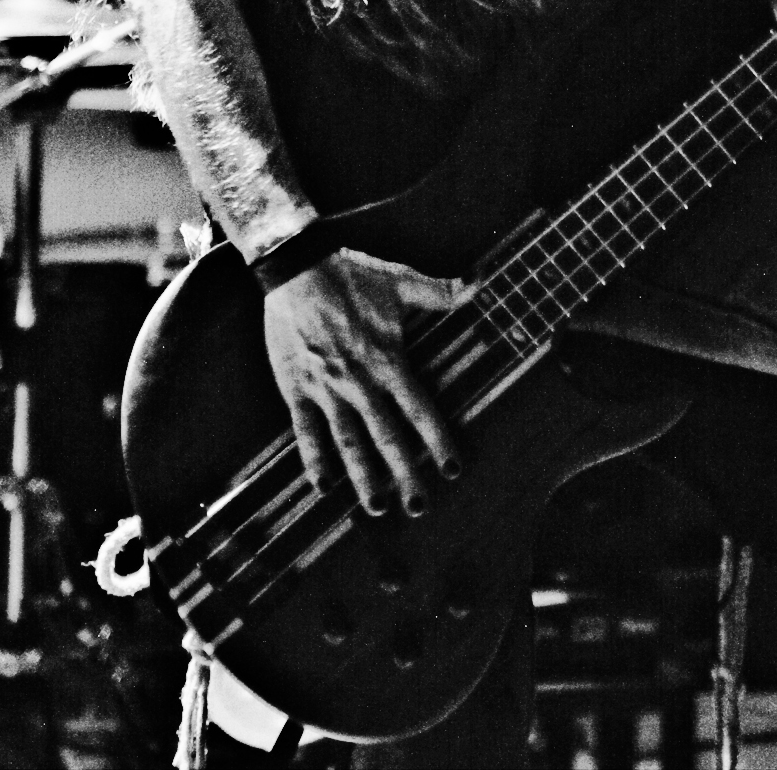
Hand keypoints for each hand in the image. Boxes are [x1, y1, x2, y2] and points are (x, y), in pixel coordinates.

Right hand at [262, 248, 471, 516]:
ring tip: (377, 508)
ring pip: (349, 442)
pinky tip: (323, 487)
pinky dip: (314, 458)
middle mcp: (360, 382)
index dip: (437, 441)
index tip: (452, 469)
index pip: (419, 410)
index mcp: (388, 360)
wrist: (297, 268)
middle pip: (387, 436)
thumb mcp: (399, 280)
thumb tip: (479, 285)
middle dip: (405, 474)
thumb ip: (439, 292)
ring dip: (363, 477)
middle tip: (419, 507)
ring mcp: (327, 388)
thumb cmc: (351, 274)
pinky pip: (306, 431)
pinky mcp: (298, 388)